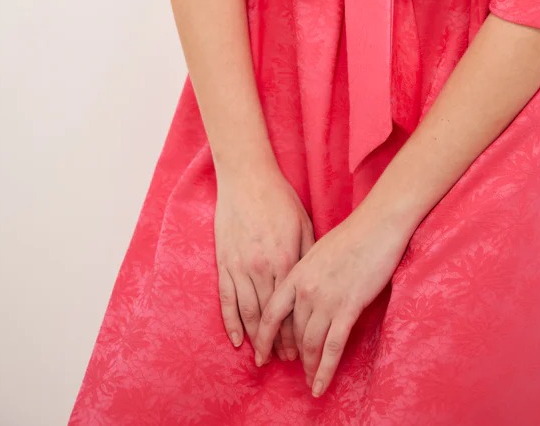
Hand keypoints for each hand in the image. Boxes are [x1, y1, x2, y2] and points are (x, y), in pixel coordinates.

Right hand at [214, 162, 314, 362]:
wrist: (246, 178)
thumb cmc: (279, 198)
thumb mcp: (303, 223)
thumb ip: (308, 255)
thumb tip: (316, 284)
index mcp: (285, 259)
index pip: (292, 307)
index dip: (297, 332)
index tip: (303, 350)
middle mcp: (261, 267)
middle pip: (270, 316)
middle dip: (278, 342)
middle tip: (286, 361)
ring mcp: (239, 266)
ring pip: (247, 313)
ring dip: (256, 339)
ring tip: (264, 358)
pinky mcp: (224, 262)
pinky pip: (226, 299)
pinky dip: (231, 323)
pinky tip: (237, 341)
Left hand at [253, 207, 411, 397]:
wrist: (377, 225)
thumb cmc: (352, 235)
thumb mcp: (318, 251)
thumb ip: (306, 274)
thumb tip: (301, 295)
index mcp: (296, 273)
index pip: (271, 314)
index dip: (263, 338)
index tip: (260, 356)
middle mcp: (306, 289)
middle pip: (292, 332)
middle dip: (293, 354)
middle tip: (295, 369)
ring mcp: (327, 299)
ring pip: (311, 343)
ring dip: (309, 367)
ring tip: (310, 382)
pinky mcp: (349, 306)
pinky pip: (333, 346)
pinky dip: (325, 370)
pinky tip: (321, 385)